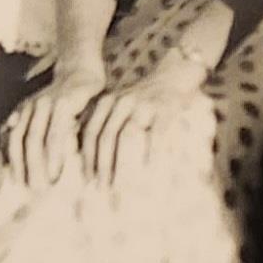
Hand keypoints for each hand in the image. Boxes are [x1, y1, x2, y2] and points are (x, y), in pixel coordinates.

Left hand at [3, 67, 103, 183]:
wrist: (84, 67)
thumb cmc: (69, 97)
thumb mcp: (49, 114)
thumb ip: (37, 131)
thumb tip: (30, 159)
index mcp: (24, 110)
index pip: (10, 138)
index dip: (11, 160)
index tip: (16, 181)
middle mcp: (30, 107)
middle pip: (20, 141)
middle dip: (24, 167)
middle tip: (32, 189)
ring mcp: (45, 104)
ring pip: (35, 139)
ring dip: (38, 164)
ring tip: (45, 184)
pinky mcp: (63, 103)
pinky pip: (55, 133)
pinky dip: (55, 154)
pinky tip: (58, 169)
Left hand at [80, 63, 207, 183]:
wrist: (175, 73)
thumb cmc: (146, 99)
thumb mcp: (121, 106)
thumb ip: (108, 125)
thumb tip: (96, 163)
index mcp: (107, 102)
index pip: (91, 133)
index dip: (88, 157)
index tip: (87, 179)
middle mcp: (122, 102)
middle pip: (106, 137)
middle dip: (103, 165)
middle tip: (103, 188)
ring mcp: (144, 104)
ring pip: (127, 137)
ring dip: (123, 164)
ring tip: (123, 186)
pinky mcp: (165, 108)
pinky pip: (157, 134)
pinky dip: (153, 153)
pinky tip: (151, 170)